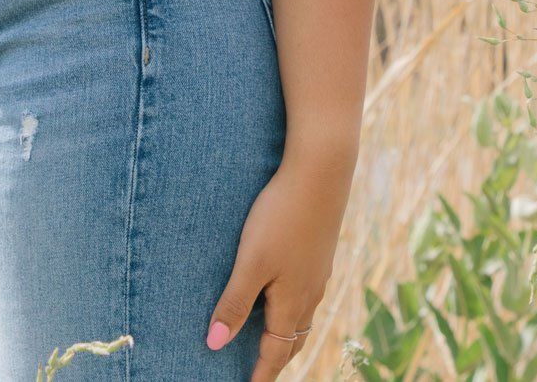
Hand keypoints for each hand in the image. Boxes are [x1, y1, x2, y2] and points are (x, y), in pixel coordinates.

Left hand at [205, 146, 354, 378]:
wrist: (321, 174)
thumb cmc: (281, 217)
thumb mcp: (252, 262)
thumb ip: (234, 302)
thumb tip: (215, 345)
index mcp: (292, 302)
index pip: (276, 352)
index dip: (261, 374)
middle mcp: (310, 292)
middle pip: (293, 339)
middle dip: (276, 359)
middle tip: (260, 372)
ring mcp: (318, 271)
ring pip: (302, 316)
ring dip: (286, 333)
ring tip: (270, 339)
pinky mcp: (319, 251)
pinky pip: (306, 293)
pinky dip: (293, 307)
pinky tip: (285, 291)